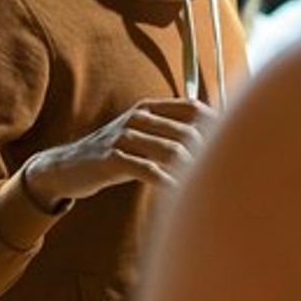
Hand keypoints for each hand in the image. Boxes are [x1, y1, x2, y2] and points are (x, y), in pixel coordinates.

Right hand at [23, 99, 217, 209]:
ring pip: (170, 149)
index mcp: (148, 108)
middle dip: (208, 151)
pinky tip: (179, 193)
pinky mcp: (112, 158)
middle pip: (186, 130)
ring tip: (208, 185)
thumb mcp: (140, 138)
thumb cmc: (112, 155)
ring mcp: (123, 136)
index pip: (191, 107)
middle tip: (227, 170)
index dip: (215, 123)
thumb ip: (168, 135)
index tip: (234, 143)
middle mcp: (137, 117)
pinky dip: (167, 181)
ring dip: (192, 169)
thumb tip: (209, 141)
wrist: (67, 167)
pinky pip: (147, 169)